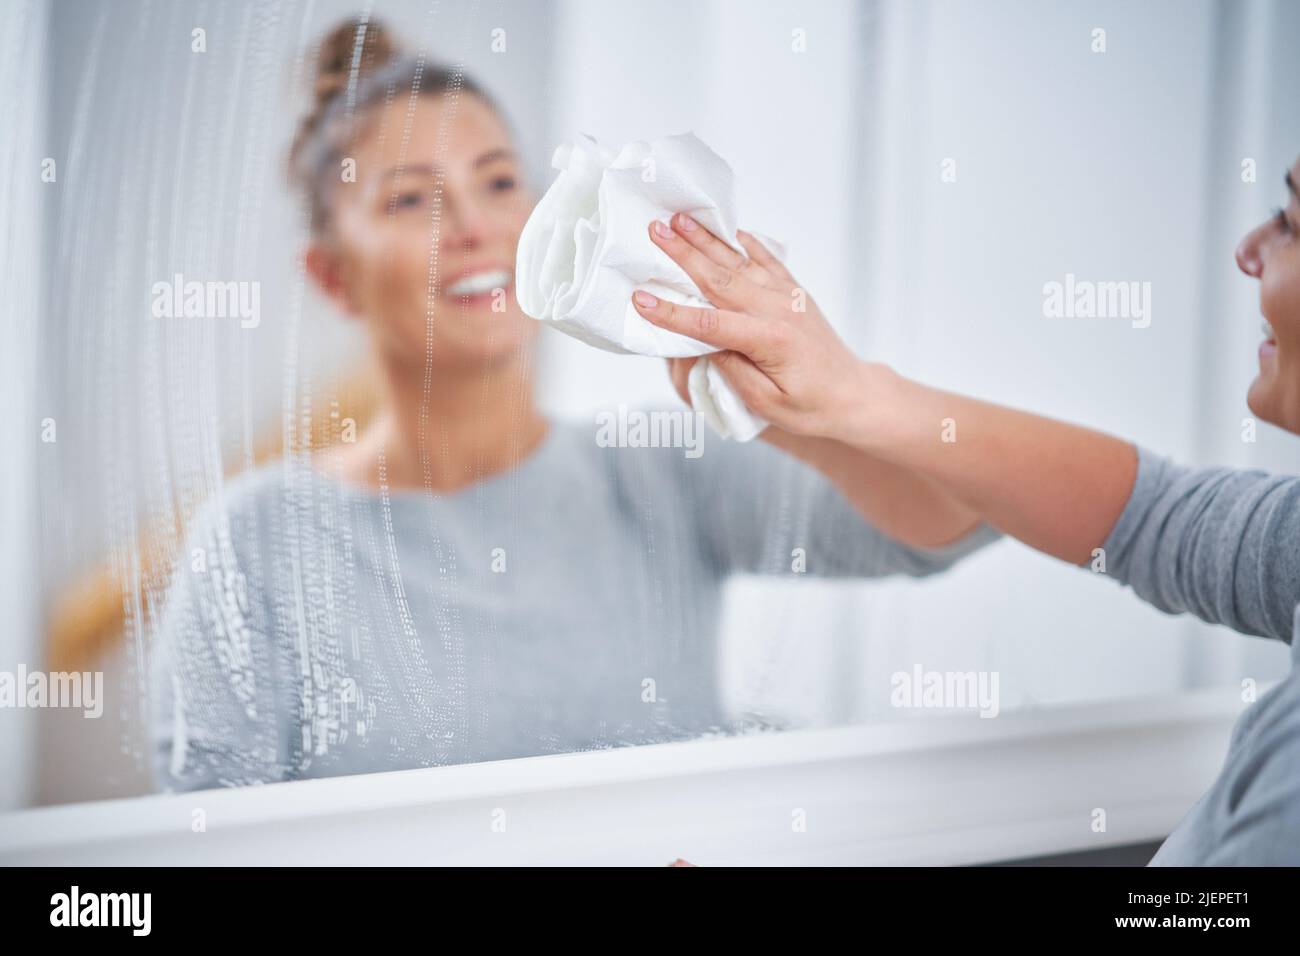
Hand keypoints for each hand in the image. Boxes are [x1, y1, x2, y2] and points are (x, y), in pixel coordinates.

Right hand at [633, 213, 874, 441]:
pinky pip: (764, 258)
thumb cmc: (810, 408)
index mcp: (770, 341)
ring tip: (679, 218)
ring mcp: (788, 296)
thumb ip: (733, 371)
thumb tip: (702, 344)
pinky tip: (725, 227)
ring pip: (739, 262)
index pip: (710, 324)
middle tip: (654, 231)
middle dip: (683, 254)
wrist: (852, 394)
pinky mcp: (793, 291)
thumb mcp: (768, 404)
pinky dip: (743, 241)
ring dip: (706, 239)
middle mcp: (779, 310)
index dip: (673, 313)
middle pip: (720, 279)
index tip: (641, 299)